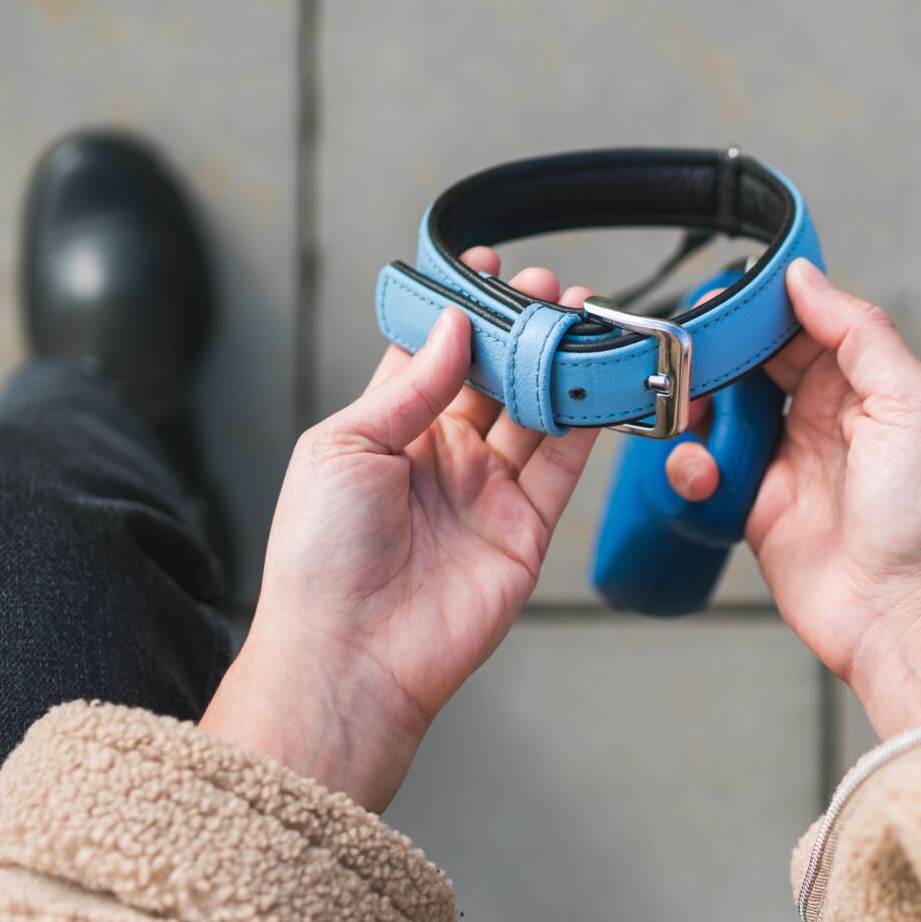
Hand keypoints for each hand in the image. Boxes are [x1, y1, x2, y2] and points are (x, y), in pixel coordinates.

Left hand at [201, 252, 597, 810]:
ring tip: (583, 317)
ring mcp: (485, 494)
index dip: (460, 312)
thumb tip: (454, 328)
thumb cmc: (321, 556)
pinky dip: (586, 423)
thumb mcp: (344, 446)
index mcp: (387, 433)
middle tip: (549, 289)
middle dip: (521, 331)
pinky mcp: (524, 530)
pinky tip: (599, 380)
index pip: (431, 356)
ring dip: (559, 367)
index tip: (484, 270)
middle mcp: (440, 459)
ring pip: (534, 414)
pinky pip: (562, 465)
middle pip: (492, 379)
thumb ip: (409, 386)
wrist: (351, 652)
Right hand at [666, 259, 920, 737]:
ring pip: (723, 415)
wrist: (903, 612)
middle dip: (720, 356)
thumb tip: (806, 279)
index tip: (722, 299)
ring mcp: (787, 464)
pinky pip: (709, 471)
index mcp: (869, 387)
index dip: (762, 310)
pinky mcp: (755, 509)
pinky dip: (693, 466)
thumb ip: (858, 333)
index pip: (805, 327)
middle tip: (687, 354)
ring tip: (691, 417)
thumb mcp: (911, 402)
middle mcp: (826, 421)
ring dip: (699, 411)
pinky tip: (704, 474)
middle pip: (755, 366)